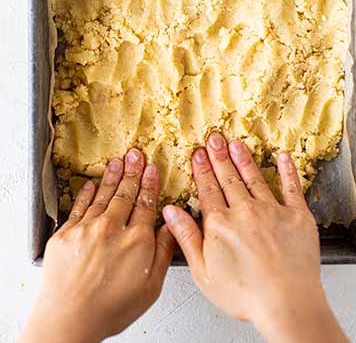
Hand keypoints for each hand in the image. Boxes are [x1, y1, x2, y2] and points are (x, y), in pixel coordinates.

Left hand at [22, 149, 175, 342]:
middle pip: (126, 195)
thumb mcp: (152, 286)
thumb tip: (172, 227)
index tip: (154, 169)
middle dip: (133, 172)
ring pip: (103, 197)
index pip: (147, 204)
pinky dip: (86, 194)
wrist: (70, 319)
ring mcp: (87, 230)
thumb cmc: (111, 309)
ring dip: (113, 177)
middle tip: (137, 155)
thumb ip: (163, 252)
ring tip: (119, 162)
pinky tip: (92, 184)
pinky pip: (79, 208)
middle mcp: (113, 230)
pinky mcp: (65, 236)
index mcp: (138, 241)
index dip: (151, 184)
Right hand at [162, 132, 346, 342]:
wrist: (286, 300)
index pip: (207, 190)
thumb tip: (171, 212)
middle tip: (214, 139)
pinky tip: (283, 157)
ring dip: (244, 160)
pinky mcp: (298, 216)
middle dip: (219, 157)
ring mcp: (273, 211)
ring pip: (255, 178)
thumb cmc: (245, 295)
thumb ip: (187, 238)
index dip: (201, 171)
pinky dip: (287, 170)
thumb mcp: (203, 272)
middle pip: (229, 179)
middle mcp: (246, 212)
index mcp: (220, 225)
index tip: (197, 155)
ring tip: (236, 144)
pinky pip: (292, 187)